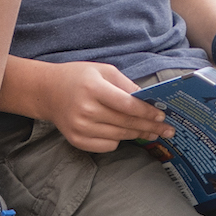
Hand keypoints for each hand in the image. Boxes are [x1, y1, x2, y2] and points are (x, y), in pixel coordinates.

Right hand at [30, 57, 169, 153]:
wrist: (47, 92)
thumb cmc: (78, 77)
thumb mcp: (102, 71)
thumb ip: (125, 84)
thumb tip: (148, 99)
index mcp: (93, 88)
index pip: (127, 105)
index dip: (147, 111)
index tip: (162, 115)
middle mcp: (85, 110)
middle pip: (126, 122)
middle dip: (150, 126)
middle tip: (168, 130)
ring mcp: (80, 128)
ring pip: (119, 136)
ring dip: (138, 134)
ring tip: (153, 132)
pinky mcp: (76, 140)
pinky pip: (107, 145)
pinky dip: (118, 139)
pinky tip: (123, 132)